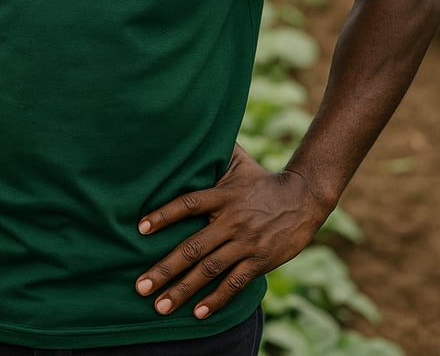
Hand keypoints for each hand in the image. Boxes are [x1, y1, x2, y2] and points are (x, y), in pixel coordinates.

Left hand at [135, 144, 327, 319]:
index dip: (164, 215)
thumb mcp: (238, 162)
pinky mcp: (260, 260)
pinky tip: (197, 313)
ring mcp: (246, 242)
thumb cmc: (262, 180)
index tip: (140, 229)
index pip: (188, 204)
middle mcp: (231, 220)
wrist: (303, 197)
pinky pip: (234, 283)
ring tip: (160, 307)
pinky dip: (215, 299)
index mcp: (222, 195)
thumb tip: (189, 129)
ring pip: (209, 269)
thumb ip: (214, 152)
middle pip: (193, 247)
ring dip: (183, 290)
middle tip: (140, 286)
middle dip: (164, 269)